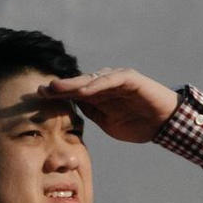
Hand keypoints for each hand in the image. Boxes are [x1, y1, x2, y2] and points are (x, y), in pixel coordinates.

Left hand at [49, 67, 177, 144]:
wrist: (165, 124)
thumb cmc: (138, 124)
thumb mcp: (108, 123)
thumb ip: (91, 114)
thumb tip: (71, 108)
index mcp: (99, 95)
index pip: (74, 93)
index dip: (57, 95)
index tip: (37, 98)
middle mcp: (106, 83)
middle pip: (78, 84)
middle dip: (59, 87)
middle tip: (40, 89)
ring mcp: (117, 79)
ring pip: (91, 79)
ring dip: (73, 83)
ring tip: (56, 87)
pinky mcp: (130, 78)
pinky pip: (111, 80)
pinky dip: (97, 84)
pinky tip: (84, 90)